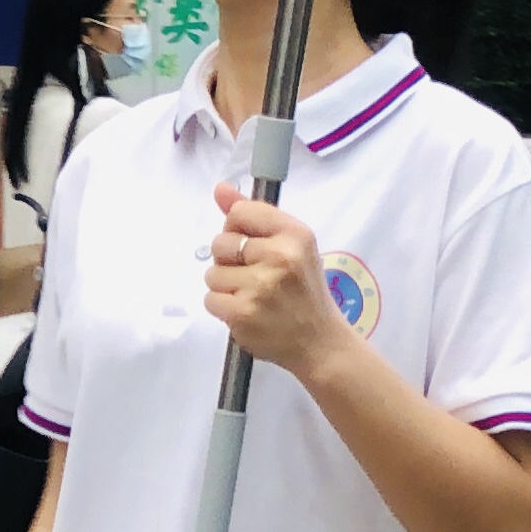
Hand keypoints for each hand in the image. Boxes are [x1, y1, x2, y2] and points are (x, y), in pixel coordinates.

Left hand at [206, 184, 352, 383]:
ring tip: (252, 296)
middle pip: (220, 242)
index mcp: (295, 234)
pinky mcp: (242, 312)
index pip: (240, 212)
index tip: (253, 247)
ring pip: (212, 273)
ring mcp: (260, 286)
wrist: (320, 342)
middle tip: (256, 276)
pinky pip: (210, 299)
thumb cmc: (305, 291)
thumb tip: (220, 189)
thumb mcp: (292, 246)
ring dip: (226, 287)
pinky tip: (246, 312)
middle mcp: (279, 256)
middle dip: (230, 260)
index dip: (238, 230)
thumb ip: (254, 216)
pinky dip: (223, 308)